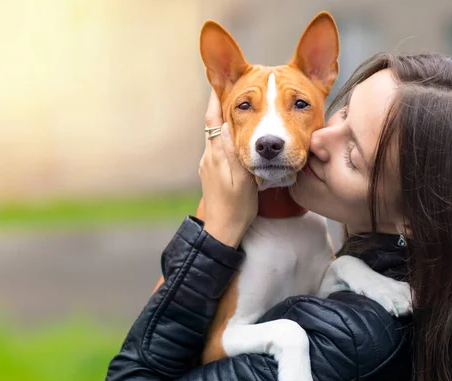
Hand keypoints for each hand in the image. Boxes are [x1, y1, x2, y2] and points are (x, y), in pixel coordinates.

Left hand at [199, 90, 257, 246]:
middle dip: (219, 104)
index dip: (217, 99)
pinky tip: (235, 134)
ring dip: (222, 118)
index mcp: (217, 156)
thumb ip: (235, 152)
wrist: (222, 229)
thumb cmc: (238, 208)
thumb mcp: (243, 180)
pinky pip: (217, 146)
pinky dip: (224, 134)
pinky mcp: (210, 172)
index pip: (214, 120)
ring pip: (215, 135)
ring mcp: (208, 165)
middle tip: (230, 86)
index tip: (221, 81)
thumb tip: (228, 125)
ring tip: (236, 105)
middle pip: (212, 123)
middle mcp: (209, 157)